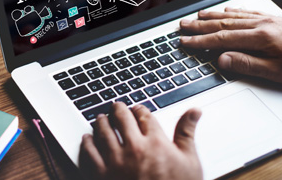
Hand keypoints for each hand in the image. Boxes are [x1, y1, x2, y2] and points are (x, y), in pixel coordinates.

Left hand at [79, 103, 202, 179]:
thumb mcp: (189, 162)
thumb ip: (187, 132)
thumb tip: (194, 111)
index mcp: (156, 142)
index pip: (144, 115)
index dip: (139, 109)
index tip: (136, 108)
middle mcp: (135, 148)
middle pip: (121, 118)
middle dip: (118, 109)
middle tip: (115, 107)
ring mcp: (117, 161)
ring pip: (103, 131)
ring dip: (101, 121)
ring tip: (100, 118)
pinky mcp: (102, 174)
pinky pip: (90, 152)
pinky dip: (87, 142)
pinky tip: (87, 138)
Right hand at [180, 7, 281, 85]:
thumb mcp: (277, 72)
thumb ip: (248, 64)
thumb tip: (222, 60)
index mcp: (259, 37)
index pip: (222, 39)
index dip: (200, 41)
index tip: (185, 42)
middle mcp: (261, 24)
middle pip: (223, 24)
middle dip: (200, 26)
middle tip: (182, 26)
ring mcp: (267, 20)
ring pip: (233, 15)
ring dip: (212, 16)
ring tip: (197, 16)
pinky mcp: (273, 19)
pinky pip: (247, 12)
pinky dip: (233, 11)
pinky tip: (226, 10)